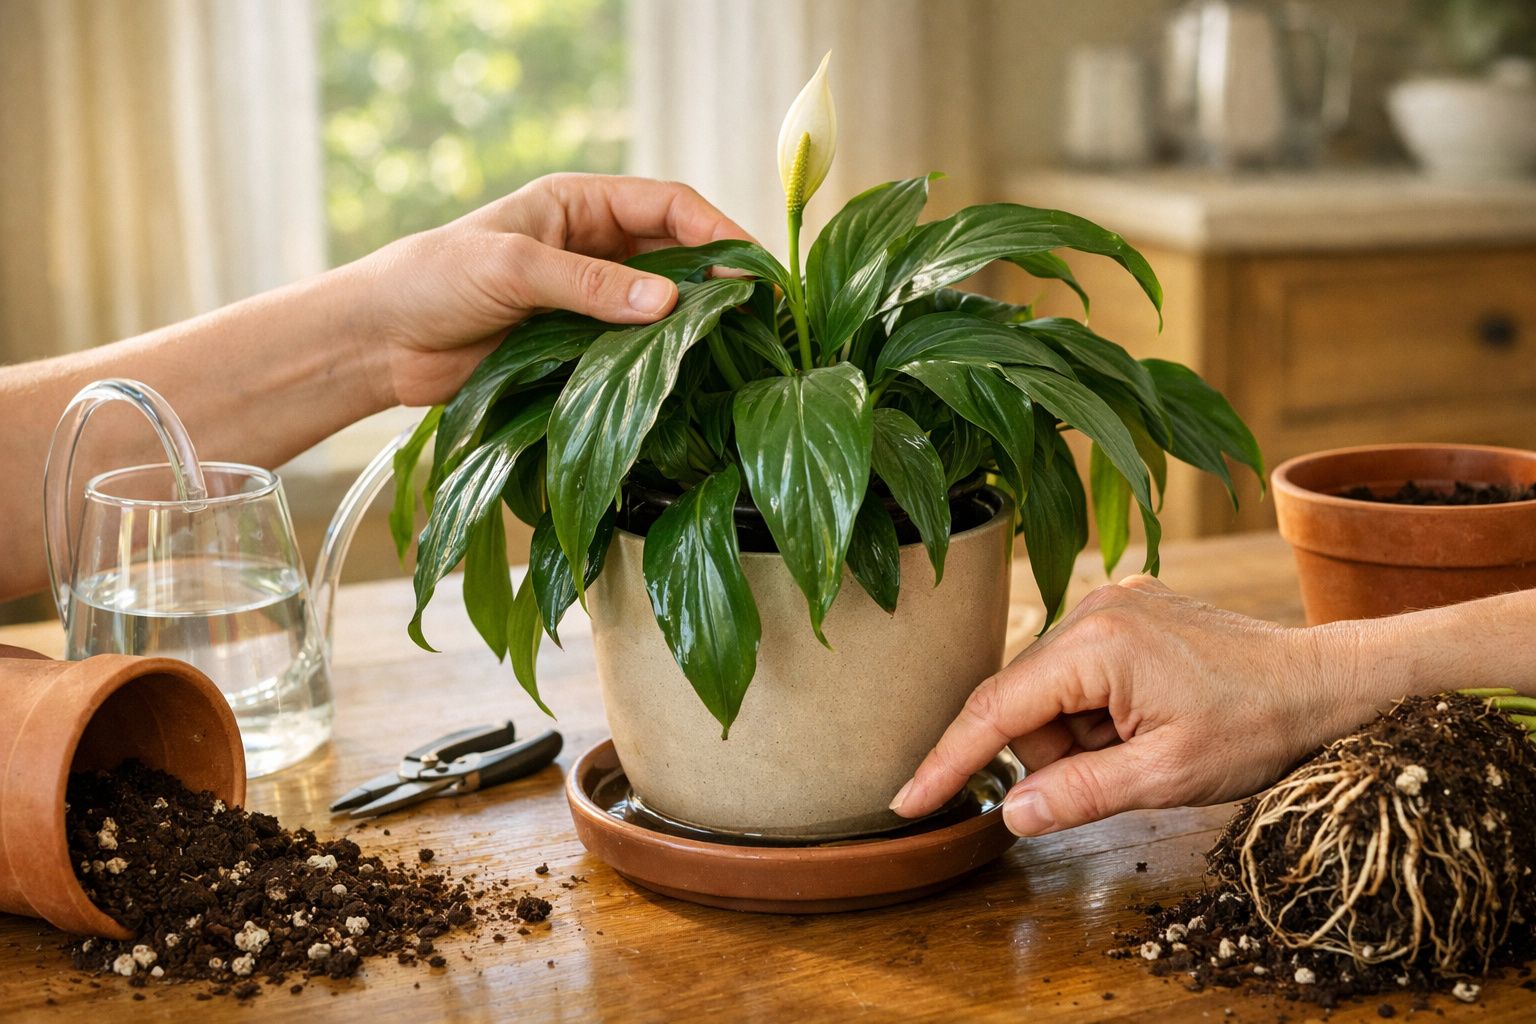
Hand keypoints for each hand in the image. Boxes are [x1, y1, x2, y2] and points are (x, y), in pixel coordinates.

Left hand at [352, 173, 751, 406]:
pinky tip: (685, 375)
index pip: (668, 204)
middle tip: (756, 313)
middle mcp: (592, 246)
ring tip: (731, 346)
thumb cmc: (432, 280)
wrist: (379, 342)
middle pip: (676, 255)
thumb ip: (590, 285)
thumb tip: (669, 304)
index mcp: (579, 204)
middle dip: (716, 278)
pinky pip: (633, 349)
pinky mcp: (577, 346)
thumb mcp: (513, 269)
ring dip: (692, 322)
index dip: (717, 229)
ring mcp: (588, 299)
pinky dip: (661, 359)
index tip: (751, 265)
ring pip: (660, 306)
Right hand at [888, 575, 1369, 836]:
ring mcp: (1112, 601)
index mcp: (1096, 644)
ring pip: (1050, 689)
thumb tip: (1009, 815)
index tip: (906, 800)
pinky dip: (1095, 709)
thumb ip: (1079, 794)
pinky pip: (1079, 669)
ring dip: (1078, 733)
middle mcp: (1093, 608)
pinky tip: (1146, 720)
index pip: (995, 709)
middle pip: (1023, 701)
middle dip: (1052, 753)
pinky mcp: (1129, 608)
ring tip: (1143, 747)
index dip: (948, 760)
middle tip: (1118, 775)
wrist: (1329, 682)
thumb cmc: (1258, 726)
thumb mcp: (1166, 777)